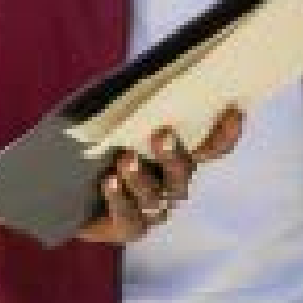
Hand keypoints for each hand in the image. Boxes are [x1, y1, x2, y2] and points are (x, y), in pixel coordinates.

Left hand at [73, 110, 242, 244]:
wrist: (69, 189)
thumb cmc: (97, 144)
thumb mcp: (114, 118)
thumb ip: (131, 102)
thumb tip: (139, 75)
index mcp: (178, 155)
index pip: (211, 148)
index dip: (225, 133)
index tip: (233, 111)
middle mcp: (173, 184)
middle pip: (182, 172)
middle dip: (173, 153)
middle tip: (160, 134)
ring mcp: (154, 209)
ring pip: (155, 196)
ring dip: (139, 177)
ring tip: (124, 159)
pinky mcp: (130, 228)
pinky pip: (130, 218)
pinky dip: (119, 199)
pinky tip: (109, 182)